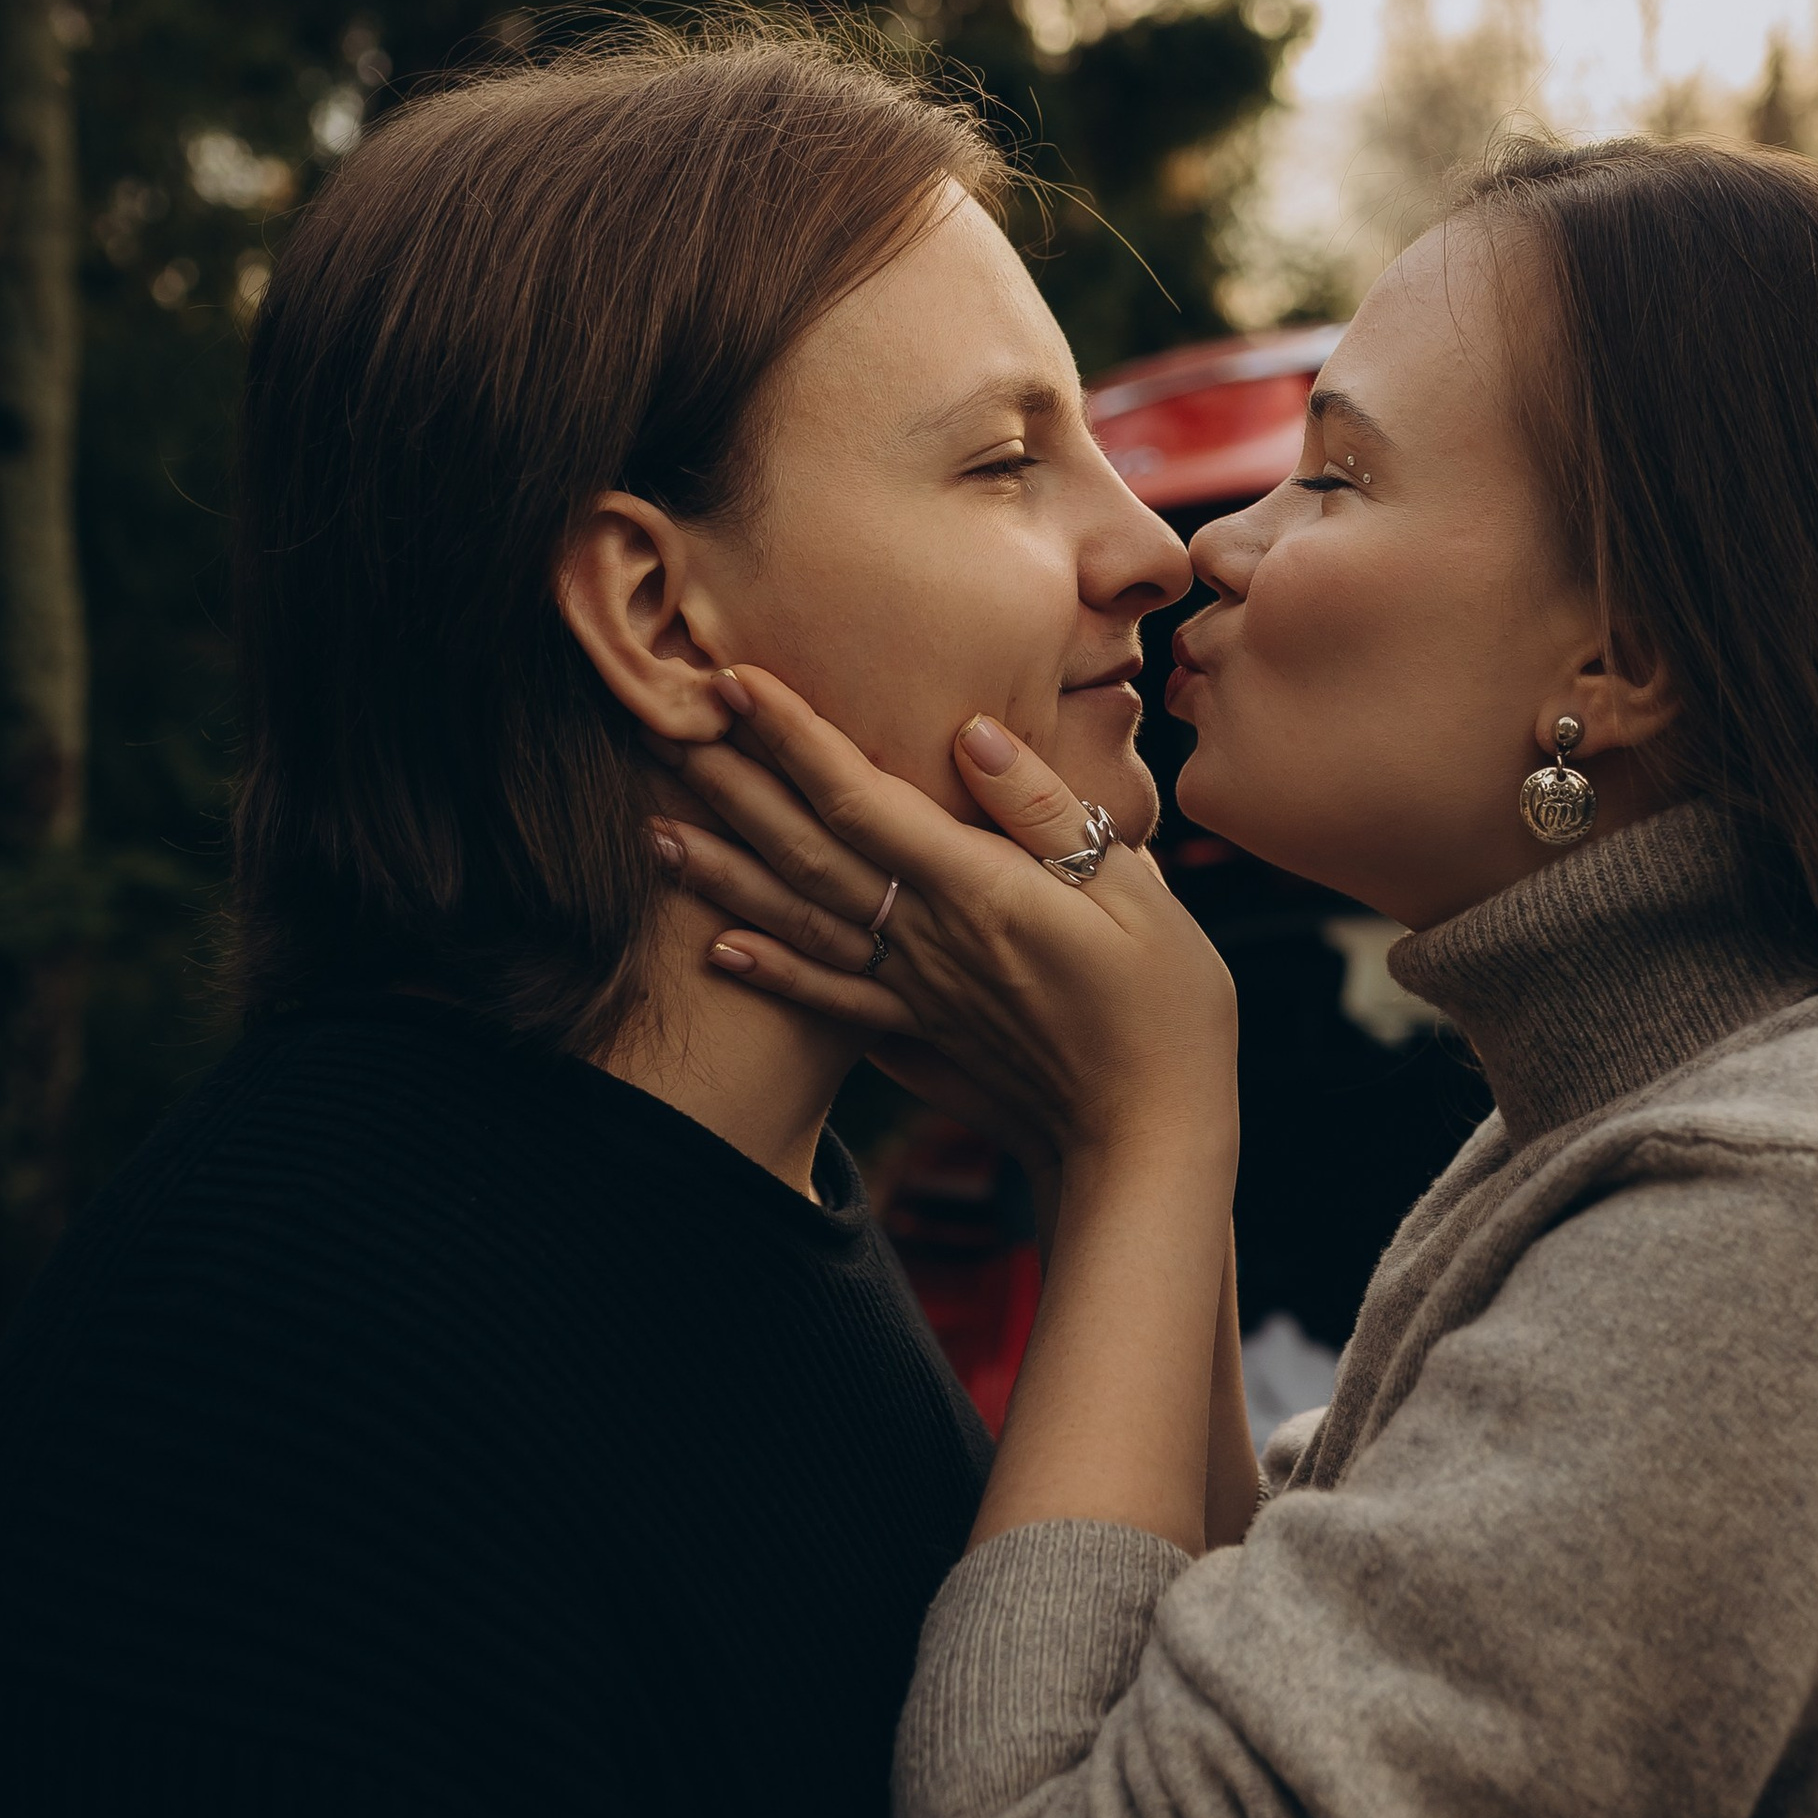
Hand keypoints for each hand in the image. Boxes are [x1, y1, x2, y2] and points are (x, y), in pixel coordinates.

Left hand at [646, 670, 1237, 1174]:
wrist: (1149, 1139)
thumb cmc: (1165, 1008)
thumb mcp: (1135, 890)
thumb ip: (1046, 811)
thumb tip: (971, 732)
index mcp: (975, 889)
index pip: (859, 795)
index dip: (791, 734)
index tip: (732, 677)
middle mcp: (926, 939)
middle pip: (806, 848)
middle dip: (729, 783)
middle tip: (658, 724)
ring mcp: (914, 993)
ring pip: (797, 920)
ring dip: (721, 873)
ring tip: (652, 829)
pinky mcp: (918, 1036)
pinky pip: (827, 1000)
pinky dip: (769, 973)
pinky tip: (719, 947)